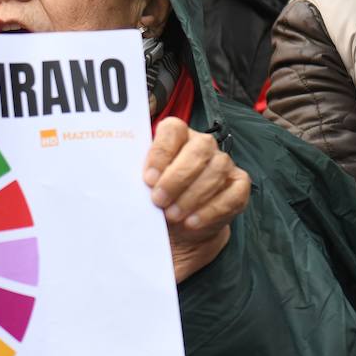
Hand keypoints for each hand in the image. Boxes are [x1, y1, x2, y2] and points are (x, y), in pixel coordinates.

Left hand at [143, 117, 248, 281]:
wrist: (179, 225)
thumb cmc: (156, 198)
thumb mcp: (142, 187)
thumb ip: (136, 178)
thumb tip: (117, 182)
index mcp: (177, 135)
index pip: (173, 129)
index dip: (161, 152)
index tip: (147, 178)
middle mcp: (203, 145)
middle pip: (198, 149)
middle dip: (177, 178)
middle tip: (158, 200)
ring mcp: (224, 164)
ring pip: (216, 171)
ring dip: (192, 195)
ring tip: (172, 216)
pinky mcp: (238, 186)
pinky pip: (233, 194)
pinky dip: (211, 211)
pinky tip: (192, 223)